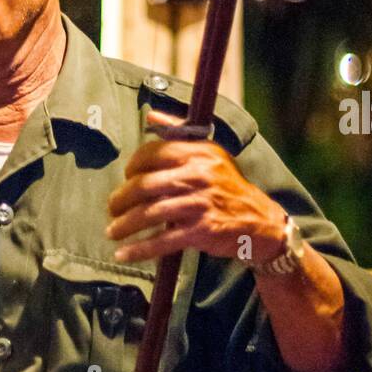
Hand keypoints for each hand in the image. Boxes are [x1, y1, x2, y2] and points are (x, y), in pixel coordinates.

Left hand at [106, 109, 287, 264]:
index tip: (125, 179)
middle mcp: (199, 176)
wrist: (259, 221)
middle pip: (144, 185)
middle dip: (120, 199)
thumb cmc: (227, 186)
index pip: (152, 153)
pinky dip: (139, 249)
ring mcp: (200, 204)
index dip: (131, 167)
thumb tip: (151, 117)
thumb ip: (178, 134)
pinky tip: (123, 254)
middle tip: (112, 209)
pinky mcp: (202, 230)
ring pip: (149, 214)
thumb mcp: (210, 154)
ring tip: (112, 232)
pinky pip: (162, 241)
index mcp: (198, 153)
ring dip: (124, 225)